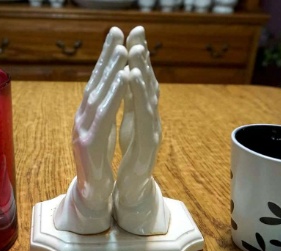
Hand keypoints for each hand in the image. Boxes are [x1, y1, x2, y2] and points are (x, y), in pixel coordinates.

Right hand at [54, 27, 128, 233]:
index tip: (116, 37)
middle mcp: (81, 119)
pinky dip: (114, 95)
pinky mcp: (88, 144)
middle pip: (94, 83)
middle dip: (106, 56)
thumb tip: (107, 89)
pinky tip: (123, 79)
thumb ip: (103, 112)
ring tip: (122, 50)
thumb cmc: (99, 163)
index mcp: (86, 116)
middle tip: (116, 31)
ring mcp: (81, 131)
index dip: (105, 59)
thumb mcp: (101, 132)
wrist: (92, 194)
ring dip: (110, 71)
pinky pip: (104, 115)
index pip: (96, 83)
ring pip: (98, 95)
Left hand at [113, 30, 169, 235]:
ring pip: (149, 96)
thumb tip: (128, 76)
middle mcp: (151, 118)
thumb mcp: (129, 124)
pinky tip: (131, 79)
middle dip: (142, 57)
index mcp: (143, 113)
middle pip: (148, 83)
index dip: (139, 57)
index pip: (142, 81)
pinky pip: (143, 117)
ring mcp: (152, 131)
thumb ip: (131, 102)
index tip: (134, 32)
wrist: (133, 189)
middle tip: (138, 32)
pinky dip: (138, 96)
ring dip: (142, 72)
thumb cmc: (131, 155)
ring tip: (135, 51)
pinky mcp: (148, 146)